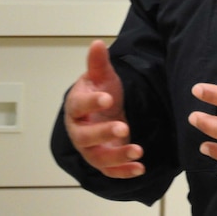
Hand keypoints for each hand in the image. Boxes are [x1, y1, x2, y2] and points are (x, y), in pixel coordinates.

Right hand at [64, 40, 144, 177]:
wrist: (100, 111)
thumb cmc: (99, 92)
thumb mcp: (101, 76)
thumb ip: (98, 63)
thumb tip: (98, 43)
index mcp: (75, 107)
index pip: (79, 106)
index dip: (91, 102)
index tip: (107, 98)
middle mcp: (78, 131)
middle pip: (85, 137)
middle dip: (103, 133)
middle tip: (123, 127)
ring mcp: (89, 148)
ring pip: (98, 157)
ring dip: (117, 156)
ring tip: (138, 151)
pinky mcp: (102, 160)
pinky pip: (110, 171)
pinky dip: (124, 172)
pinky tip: (141, 168)